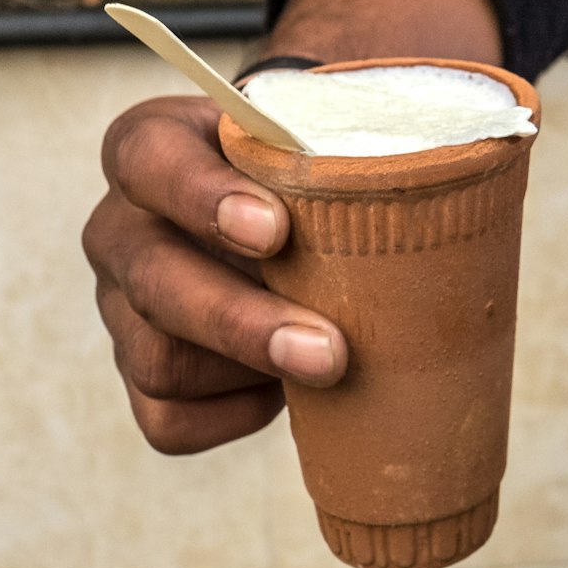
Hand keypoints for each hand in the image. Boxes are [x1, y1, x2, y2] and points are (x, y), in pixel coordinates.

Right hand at [82, 95, 345, 453]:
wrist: (298, 231)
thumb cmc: (313, 178)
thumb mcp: (321, 146)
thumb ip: (348, 155)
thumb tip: (446, 184)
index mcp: (152, 150)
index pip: (146, 159)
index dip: (201, 195)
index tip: (276, 229)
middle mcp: (121, 230)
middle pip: (153, 279)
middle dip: (241, 320)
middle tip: (330, 350)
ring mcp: (121, 310)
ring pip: (159, 361)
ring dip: (252, 373)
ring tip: (330, 363)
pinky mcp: (140, 379)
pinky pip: (169, 421)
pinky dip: (235, 417)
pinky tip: (286, 391)